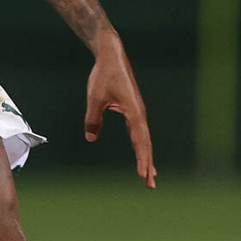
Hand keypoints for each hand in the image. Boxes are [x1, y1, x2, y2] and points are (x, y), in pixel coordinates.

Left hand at [84, 32, 155, 188]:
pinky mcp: (132, 109)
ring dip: (146, 157)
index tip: (143, 175)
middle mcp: (139, 114)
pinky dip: (140, 145)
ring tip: (149, 175)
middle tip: (150, 186)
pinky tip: (141, 152)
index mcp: (134, 112)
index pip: (140, 140)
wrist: (111, 55)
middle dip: (148, 165)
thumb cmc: (104, 75)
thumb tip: (91, 138)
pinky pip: (138, 132)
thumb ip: (93, 119)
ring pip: (144, 139)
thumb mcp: (95, 98)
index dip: (142, 159)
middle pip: (146, 144)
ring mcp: (137, 112)